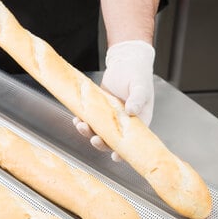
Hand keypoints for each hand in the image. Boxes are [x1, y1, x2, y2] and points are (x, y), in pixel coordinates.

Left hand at [73, 40, 154, 158]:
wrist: (125, 62)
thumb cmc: (138, 74)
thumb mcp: (141, 86)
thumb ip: (138, 98)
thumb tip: (132, 110)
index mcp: (139, 122)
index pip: (131, 142)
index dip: (123, 151)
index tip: (115, 156)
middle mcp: (124, 123)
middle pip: (111, 140)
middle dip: (101, 143)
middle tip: (94, 138)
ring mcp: (110, 117)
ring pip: (98, 131)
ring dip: (89, 132)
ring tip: (81, 126)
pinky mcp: (99, 109)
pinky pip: (90, 120)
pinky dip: (83, 121)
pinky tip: (77, 118)